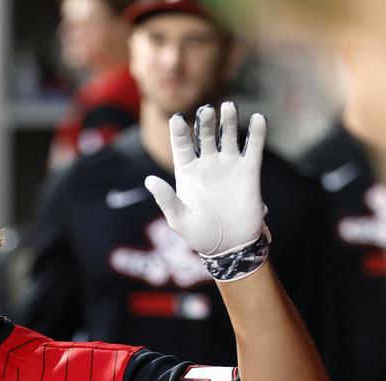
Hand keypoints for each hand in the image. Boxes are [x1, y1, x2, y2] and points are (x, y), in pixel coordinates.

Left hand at [145, 102, 267, 257]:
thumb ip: (166, 199)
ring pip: (229, 135)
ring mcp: (229, 166)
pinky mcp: (249, 171)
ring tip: (228, 107)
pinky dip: (257, 132)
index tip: (176, 118)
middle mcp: (208, 165)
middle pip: (205, 136)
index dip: (179, 132)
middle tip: (206, 111)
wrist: (230, 247)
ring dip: (229, 120)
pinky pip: (253, 147)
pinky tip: (259, 118)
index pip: (182, 147)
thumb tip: (149, 180)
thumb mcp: (179, 220)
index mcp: (187, 174)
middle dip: (205, 122)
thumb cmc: (200, 236)